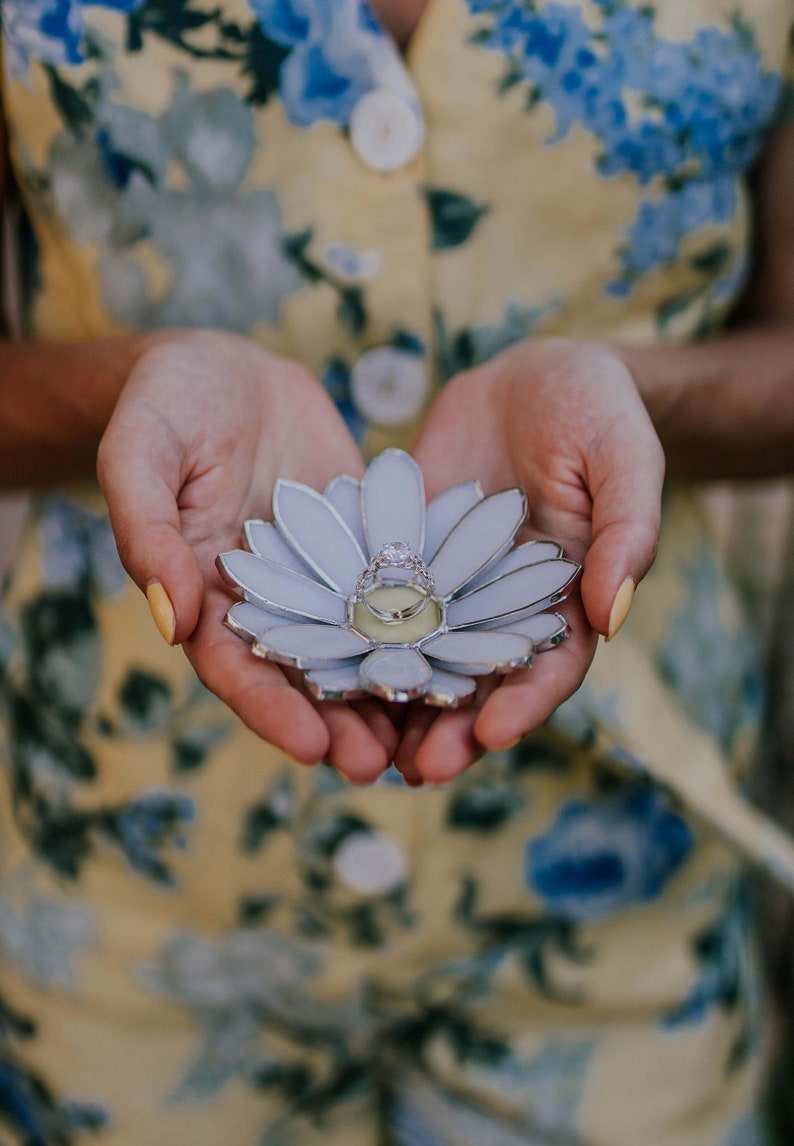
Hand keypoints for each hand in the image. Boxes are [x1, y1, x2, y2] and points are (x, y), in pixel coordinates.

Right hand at [98, 330, 398, 780]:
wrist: (222, 366)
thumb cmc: (167, 403)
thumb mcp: (141, 452)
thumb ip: (147, 531)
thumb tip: (169, 620)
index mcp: (203, 592)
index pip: (233, 666)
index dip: (269, 708)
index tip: (311, 748)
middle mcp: (265, 598)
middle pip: (300, 674)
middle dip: (337, 723)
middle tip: (379, 766)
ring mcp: (316, 575)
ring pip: (353, 645)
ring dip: (385, 691)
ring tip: (429, 736)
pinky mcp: (360, 544)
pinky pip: (392, 588)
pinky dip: (422, 624)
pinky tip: (463, 652)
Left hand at [395, 338, 664, 784]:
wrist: (534, 376)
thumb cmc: (597, 412)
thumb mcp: (623, 460)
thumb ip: (626, 532)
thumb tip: (615, 616)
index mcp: (567, 600)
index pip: (549, 667)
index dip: (524, 704)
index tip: (493, 735)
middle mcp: (504, 609)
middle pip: (478, 683)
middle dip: (450, 729)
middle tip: (415, 769)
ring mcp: (450, 589)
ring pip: (420, 660)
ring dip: (395, 708)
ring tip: (359, 750)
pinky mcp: (405, 560)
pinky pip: (375, 606)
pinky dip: (351, 643)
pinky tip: (317, 672)